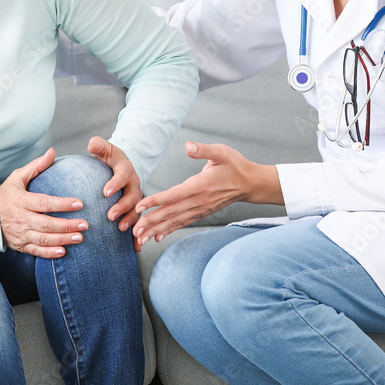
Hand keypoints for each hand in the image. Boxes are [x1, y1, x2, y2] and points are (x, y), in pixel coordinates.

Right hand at [0, 148, 88, 258]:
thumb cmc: (5, 195)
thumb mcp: (17, 177)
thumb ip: (36, 166)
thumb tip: (52, 152)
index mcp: (21, 201)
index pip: (44, 203)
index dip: (62, 204)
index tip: (79, 203)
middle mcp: (20, 219)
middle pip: (46, 224)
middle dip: (67, 225)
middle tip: (85, 224)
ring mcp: (21, 234)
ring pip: (43, 239)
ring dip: (62, 239)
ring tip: (80, 237)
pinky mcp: (21, 245)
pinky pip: (36, 251)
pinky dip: (49, 253)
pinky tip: (63, 252)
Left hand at [87, 136, 143, 250]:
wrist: (121, 167)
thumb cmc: (109, 158)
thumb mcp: (104, 148)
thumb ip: (98, 145)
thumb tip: (92, 143)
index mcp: (126, 170)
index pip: (122, 176)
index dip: (115, 183)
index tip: (105, 192)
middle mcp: (134, 185)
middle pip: (132, 197)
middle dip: (122, 207)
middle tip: (110, 216)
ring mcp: (137, 198)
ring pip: (138, 211)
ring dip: (131, 221)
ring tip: (121, 231)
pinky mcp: (136, 210)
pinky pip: (139, 222)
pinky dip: (139, 235)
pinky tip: (135, 247)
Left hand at [132, 142, 280, 245]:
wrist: (250, 183)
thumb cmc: (235, 165)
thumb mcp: (222, 152)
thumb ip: (203, 149)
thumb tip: (188, 146)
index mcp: (200, 185)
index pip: (174, 195)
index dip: (156, 201)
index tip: (140, 206)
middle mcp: (198, 201)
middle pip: (171, 213)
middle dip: (151, 222)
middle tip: (133, 230)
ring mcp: (200, 209)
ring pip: (175, 221)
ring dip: (156, 230)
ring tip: (139, 239)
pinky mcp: (201, 212)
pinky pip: (182, 223)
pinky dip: (168, 230)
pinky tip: (156, 237)